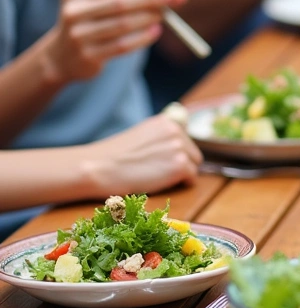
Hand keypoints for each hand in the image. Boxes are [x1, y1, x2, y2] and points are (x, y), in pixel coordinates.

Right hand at [41, 0, 187, 87]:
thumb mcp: (99, 2)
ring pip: (123, 24)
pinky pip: (122, 45)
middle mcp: (73, 12)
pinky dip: (143, 37)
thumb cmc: (92, 20)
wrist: (61, 57)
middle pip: (120, 2)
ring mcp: (78, 35)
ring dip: (150, 17)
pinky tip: (156, 31)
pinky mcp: (87, 56)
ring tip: (166, 14)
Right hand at [80, 116, 202, 196]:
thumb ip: (160, 138)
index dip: (175, 153)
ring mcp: (179, 148)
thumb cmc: (112, 156)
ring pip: (193, 165)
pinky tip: (163, 185)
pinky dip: (180, 184)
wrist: (98, 167)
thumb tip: (176, 146)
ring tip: (158, 180)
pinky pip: (191, 178)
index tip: (162, 162)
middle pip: (192, 152)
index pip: (184, 139)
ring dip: (180, 174)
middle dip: (181, 163)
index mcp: (166, 121)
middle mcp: (176, 131)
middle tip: (160, 174)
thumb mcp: (141, 136)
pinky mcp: (180, 166)